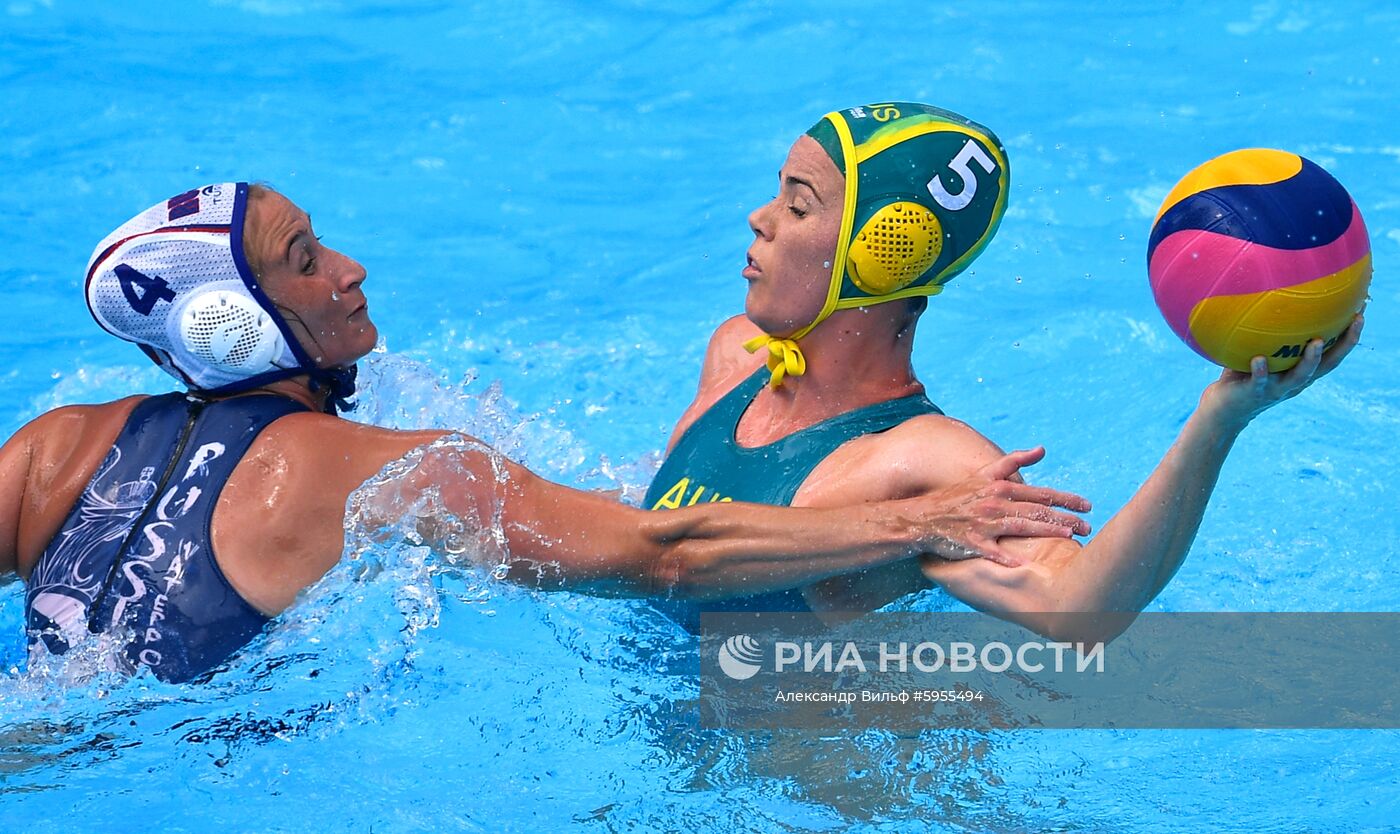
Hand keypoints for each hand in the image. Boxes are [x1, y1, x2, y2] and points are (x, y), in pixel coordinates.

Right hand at [908, 446, 1090, 567]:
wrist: (923, 516)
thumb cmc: (957, 497)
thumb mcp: (984, 474)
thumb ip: (1014, 461)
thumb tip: (1042, 449)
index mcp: (1000, 487)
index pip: (1040, 493)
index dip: (1066, 499)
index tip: (1088, 506)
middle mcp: (994, 503)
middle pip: (1036, 510)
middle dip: (1065, 518)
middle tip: (1088, 527)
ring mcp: (983, 523)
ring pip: (1021, 526)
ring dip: (1046, 531)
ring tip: (1070, 537)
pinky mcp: (971, 542)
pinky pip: (992, 551)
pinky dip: (1007, 558)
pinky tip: (1026, 564)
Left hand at [1203, 313, 1363, 430]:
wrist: (1224, 408)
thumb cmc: (1242, 374)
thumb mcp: (1259, 352)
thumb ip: (1267, 334)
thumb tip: (1268, 298)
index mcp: (1301, 371)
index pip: (1332, 353)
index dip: (1349, 336)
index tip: (1361, 312)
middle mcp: (1295, 381)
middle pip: (1328, 364)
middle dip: (1345, 344)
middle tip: (1355, 322)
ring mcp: (1277, 388)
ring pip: (1300, 376)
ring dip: (1310, 360)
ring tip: (1315, 342)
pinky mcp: (1255, 393)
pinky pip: (1260, 381)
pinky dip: (1261, 371)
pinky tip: (1259, 359)